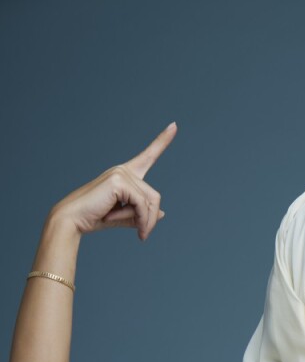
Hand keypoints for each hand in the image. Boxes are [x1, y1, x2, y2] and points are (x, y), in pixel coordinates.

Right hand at [50, 122, 177, 240]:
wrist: (74, 219)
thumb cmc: (95, 217)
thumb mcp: (122, 216)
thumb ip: (141, 214)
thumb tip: (162, 213)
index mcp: (124, 175)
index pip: (147, 156)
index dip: (162, 141)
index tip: (174, 125)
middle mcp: (123, 170)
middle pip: (154, 195)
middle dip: (151, 218)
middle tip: (143, 235)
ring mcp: (120, 173)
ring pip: (150, 202)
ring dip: (147, 222)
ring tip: (139, 234)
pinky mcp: (119, 181)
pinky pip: (141, 205)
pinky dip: (142, 220)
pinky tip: (133, 229)